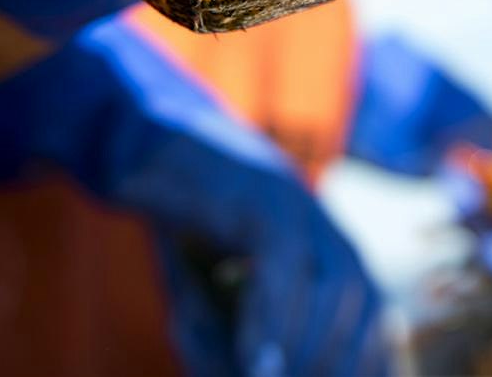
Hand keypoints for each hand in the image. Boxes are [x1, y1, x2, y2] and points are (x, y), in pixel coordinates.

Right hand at [0, 12, 388, 376]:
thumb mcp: (204, 291)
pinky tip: (258, 364)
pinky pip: (282, 263)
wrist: (126, 138)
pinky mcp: (258, 190)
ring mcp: (293, 196)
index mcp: (319, 235)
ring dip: (306, 349)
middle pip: (358, 294)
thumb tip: (260, 371)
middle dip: (336, 357)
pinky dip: (273, 321)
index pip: (365, 301)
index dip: (364, 351)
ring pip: (332, 283)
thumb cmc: (169, 219)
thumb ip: (236, 333)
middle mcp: (316, 214)